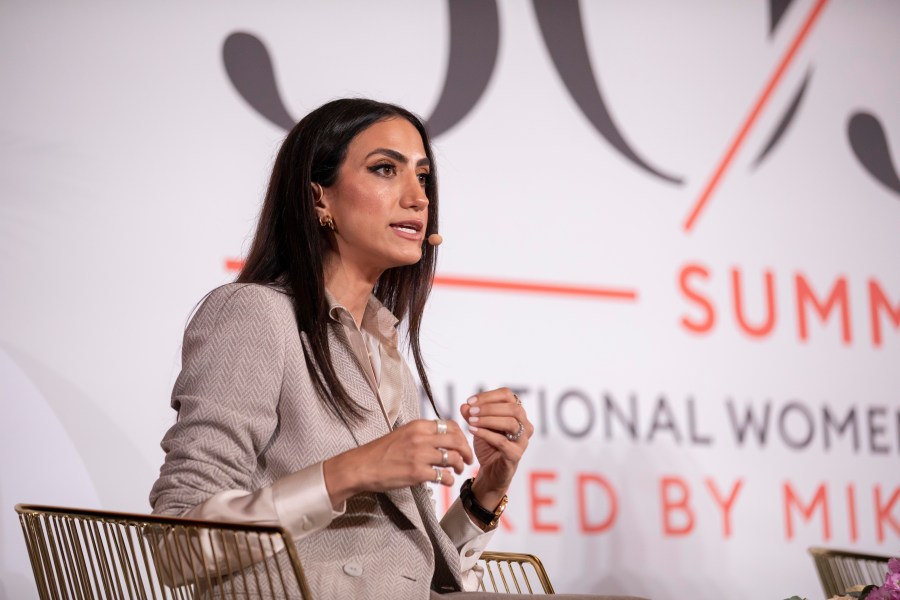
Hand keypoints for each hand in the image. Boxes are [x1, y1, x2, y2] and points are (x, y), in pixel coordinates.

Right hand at [323, 418, 472, 508]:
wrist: (361, 466)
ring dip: (459, 466)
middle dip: (466, 451)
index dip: (461, 435)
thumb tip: (443, 438)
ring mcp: (419, 455)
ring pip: (453, 458)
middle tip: (468, 459)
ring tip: (457, 471)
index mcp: (418, 426)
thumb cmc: (381, 452)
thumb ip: (422, 434)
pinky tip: (445, 481)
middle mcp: (420, 437)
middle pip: (456, 441)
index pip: (450, 425)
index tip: (463, 444)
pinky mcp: (417, 472)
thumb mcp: (403, 434)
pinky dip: (448, 480)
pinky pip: (443, 475)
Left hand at [460, 387, 532, 510]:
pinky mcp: (516, 455)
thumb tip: (465, 406)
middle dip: (489, 407)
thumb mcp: (478, 426)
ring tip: (471, 421)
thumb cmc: (488, 446)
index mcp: (517, 413)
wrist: (490, 472)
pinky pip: (503, 442)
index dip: (488, 395)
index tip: (470, 401)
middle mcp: (525, 425)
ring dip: (488, 420)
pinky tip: (472, 431)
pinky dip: (486, 434)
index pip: (507, 395)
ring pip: (511, 423)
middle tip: (471, 411)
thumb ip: (471, 415)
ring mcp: (523, 441)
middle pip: (513, 408)